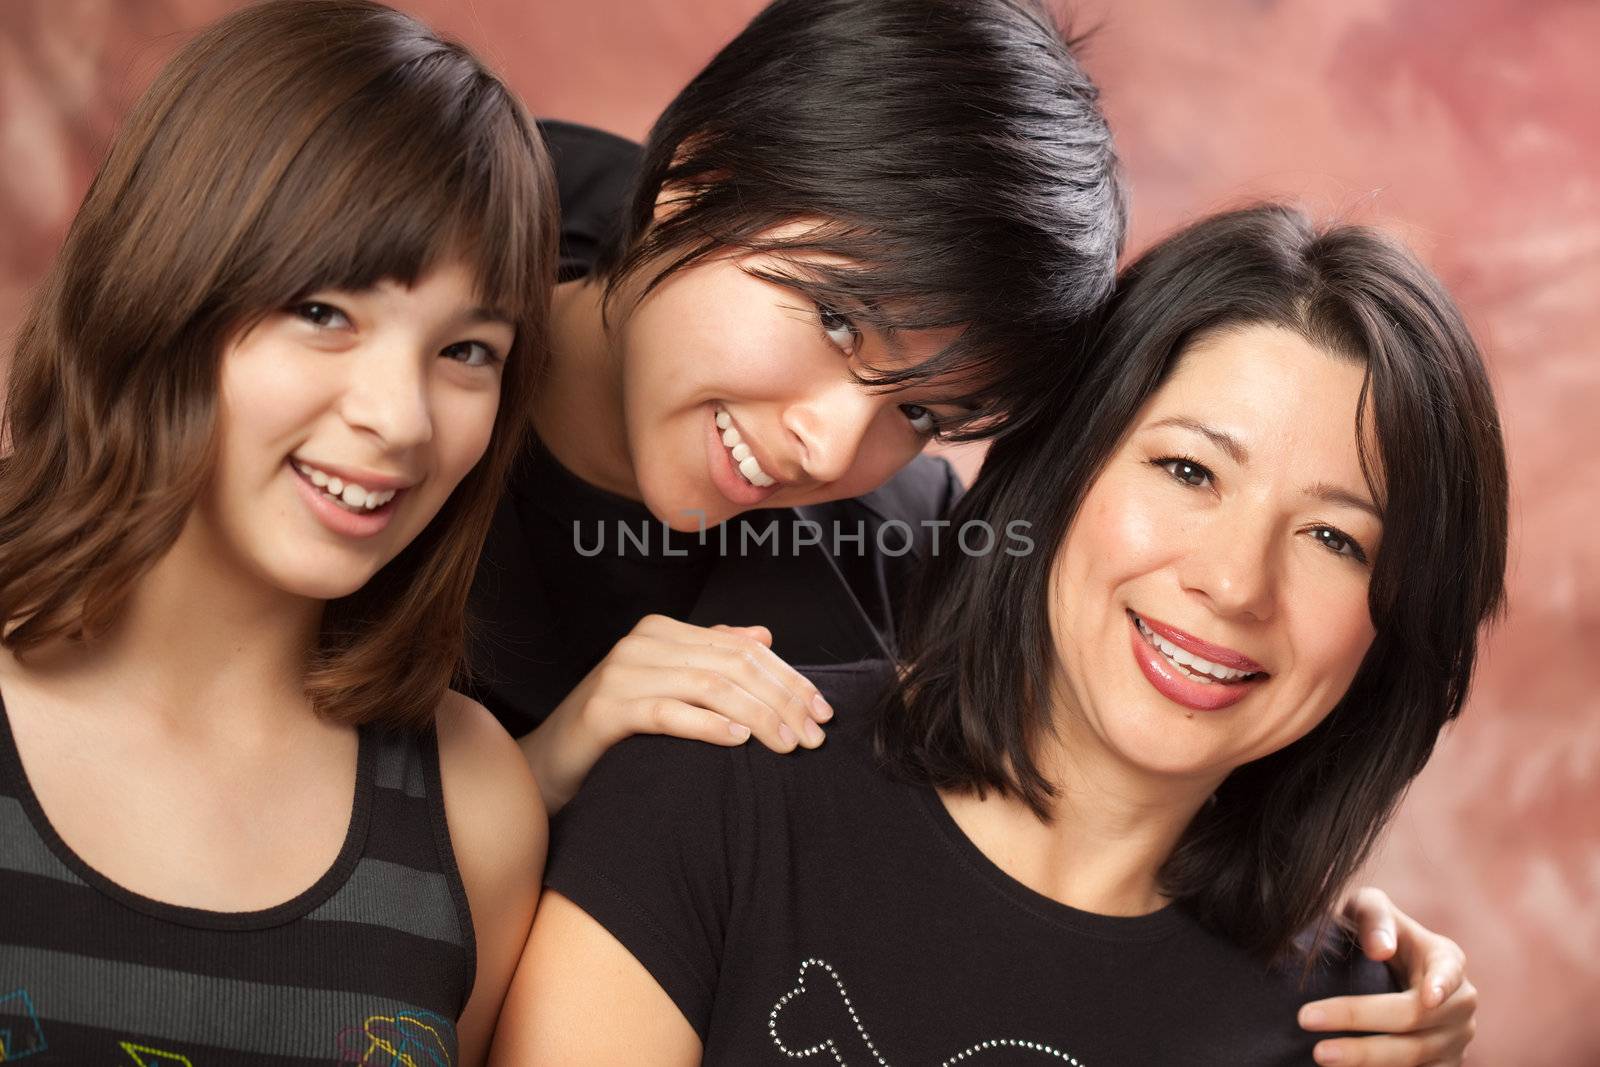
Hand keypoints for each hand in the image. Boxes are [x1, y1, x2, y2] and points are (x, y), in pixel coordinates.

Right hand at [521, 615, 831, 811]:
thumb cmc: (616, 729)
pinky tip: (738, 743)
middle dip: (782, 700)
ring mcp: (620, 674)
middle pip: (732, 664)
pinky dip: (708, 725)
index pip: (743, 648)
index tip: (823, 711)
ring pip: (709, 686)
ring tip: (788, 744)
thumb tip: (764, 636)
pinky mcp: (604, 710)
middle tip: (814, 735)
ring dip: (758, 716)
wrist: (549, 764)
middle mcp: (642, 643)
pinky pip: (668, 712)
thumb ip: (712, 656)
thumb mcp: (667, 686)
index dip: (789, 678)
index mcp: (662, 631)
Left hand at [1298, 887, 1477, 1065]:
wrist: (1377, 968)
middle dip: (1360, 1019)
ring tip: (1319, 1053)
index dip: (1440, 985)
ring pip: (1413, 1056)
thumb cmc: (1371, 931)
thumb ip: (1374, 916)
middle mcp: (1459, 1004)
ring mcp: (1453, 1040)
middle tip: (1306, 1018)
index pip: (1448, 971)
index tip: (1427, 998)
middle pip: (1414, 1018)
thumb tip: (1380, 950)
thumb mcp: (1368, 907)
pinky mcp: (1441, 1066)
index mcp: (1447, 959)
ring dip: (1365, 1058)